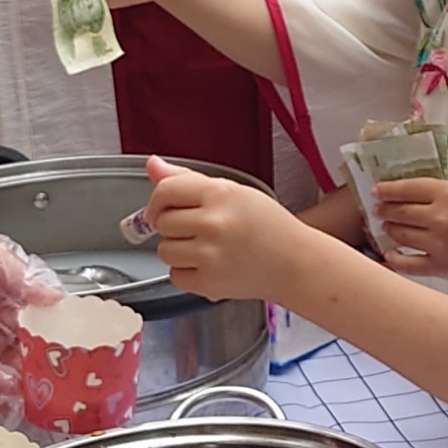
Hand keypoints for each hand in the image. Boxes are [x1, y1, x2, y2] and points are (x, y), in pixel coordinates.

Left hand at [0, 179, 58, 424]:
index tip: (76, 356)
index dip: (57, 343)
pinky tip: (8, 385)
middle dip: (42, 371)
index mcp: (11, 297)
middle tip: (62, 386)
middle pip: (25, 353)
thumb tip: (56, 297)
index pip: (41, 327)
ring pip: (2, 366)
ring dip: (20, 383)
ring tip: (39, 396)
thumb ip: (24, 278)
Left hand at [141, 153, 310, 300]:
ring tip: (206, 248)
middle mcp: (213, 223)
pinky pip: (175, 276)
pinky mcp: (209, 283)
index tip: (160, 209)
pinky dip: (187, 273)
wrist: (294, 263)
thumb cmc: (267, 226)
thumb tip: (152, 165)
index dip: (157, 201)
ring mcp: (210, 255)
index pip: (165, 191)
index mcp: (219, 194)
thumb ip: (188, 179)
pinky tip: (209, 265)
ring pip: (164, 251)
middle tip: (199, 229)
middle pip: (162, 223)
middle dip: (174, 226)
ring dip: (179, 250)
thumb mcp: (232, 191)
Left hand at [369, 174, 447, 284]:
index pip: (406, 188)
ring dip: (389, 230)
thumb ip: (442, 193)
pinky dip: (395, 257)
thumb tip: (410, 195)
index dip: (387, 189)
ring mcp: (438, 244)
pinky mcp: (440, 267)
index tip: (376, 191)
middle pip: (398, 212)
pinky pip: (406, 263)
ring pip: (399, 235)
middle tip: (379, 210)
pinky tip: (392, 253)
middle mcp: (439, 217)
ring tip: (387, 228)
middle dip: (384, 210)